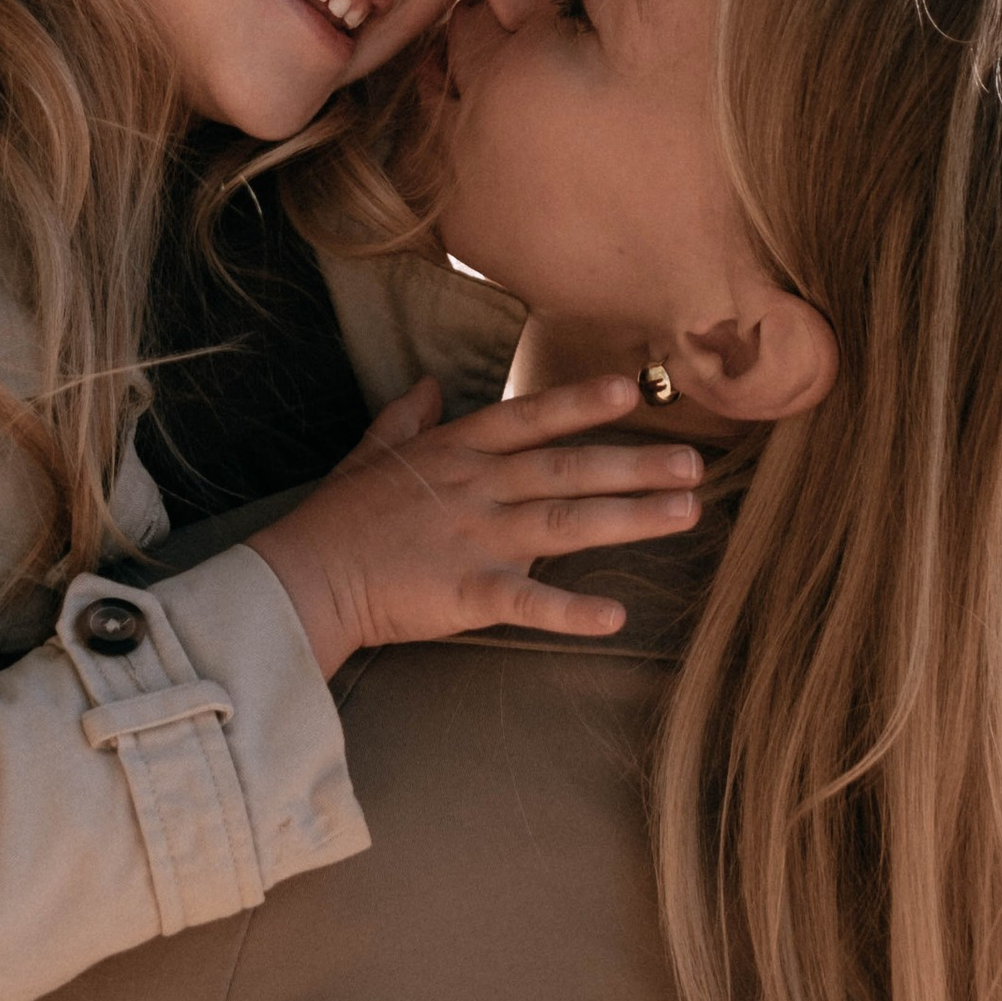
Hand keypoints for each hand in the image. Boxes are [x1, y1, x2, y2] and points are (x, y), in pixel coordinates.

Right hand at [245, 376, 703, 677]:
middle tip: (695, 463)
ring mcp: (474, 538)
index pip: (531, 419)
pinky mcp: (466, 592)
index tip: (632, 391)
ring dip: (630, 518)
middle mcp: (476, 487)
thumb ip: (408, 417)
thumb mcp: (372, 452)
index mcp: (457, 452)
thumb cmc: (339, 516)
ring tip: (686, 512)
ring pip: (565, 523)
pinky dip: (571, 610)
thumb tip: (432, 385)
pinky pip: (528, 602)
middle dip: (634, 464)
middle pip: (567, 469)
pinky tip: (616, 615)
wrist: (306, 575)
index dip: (582, 403)